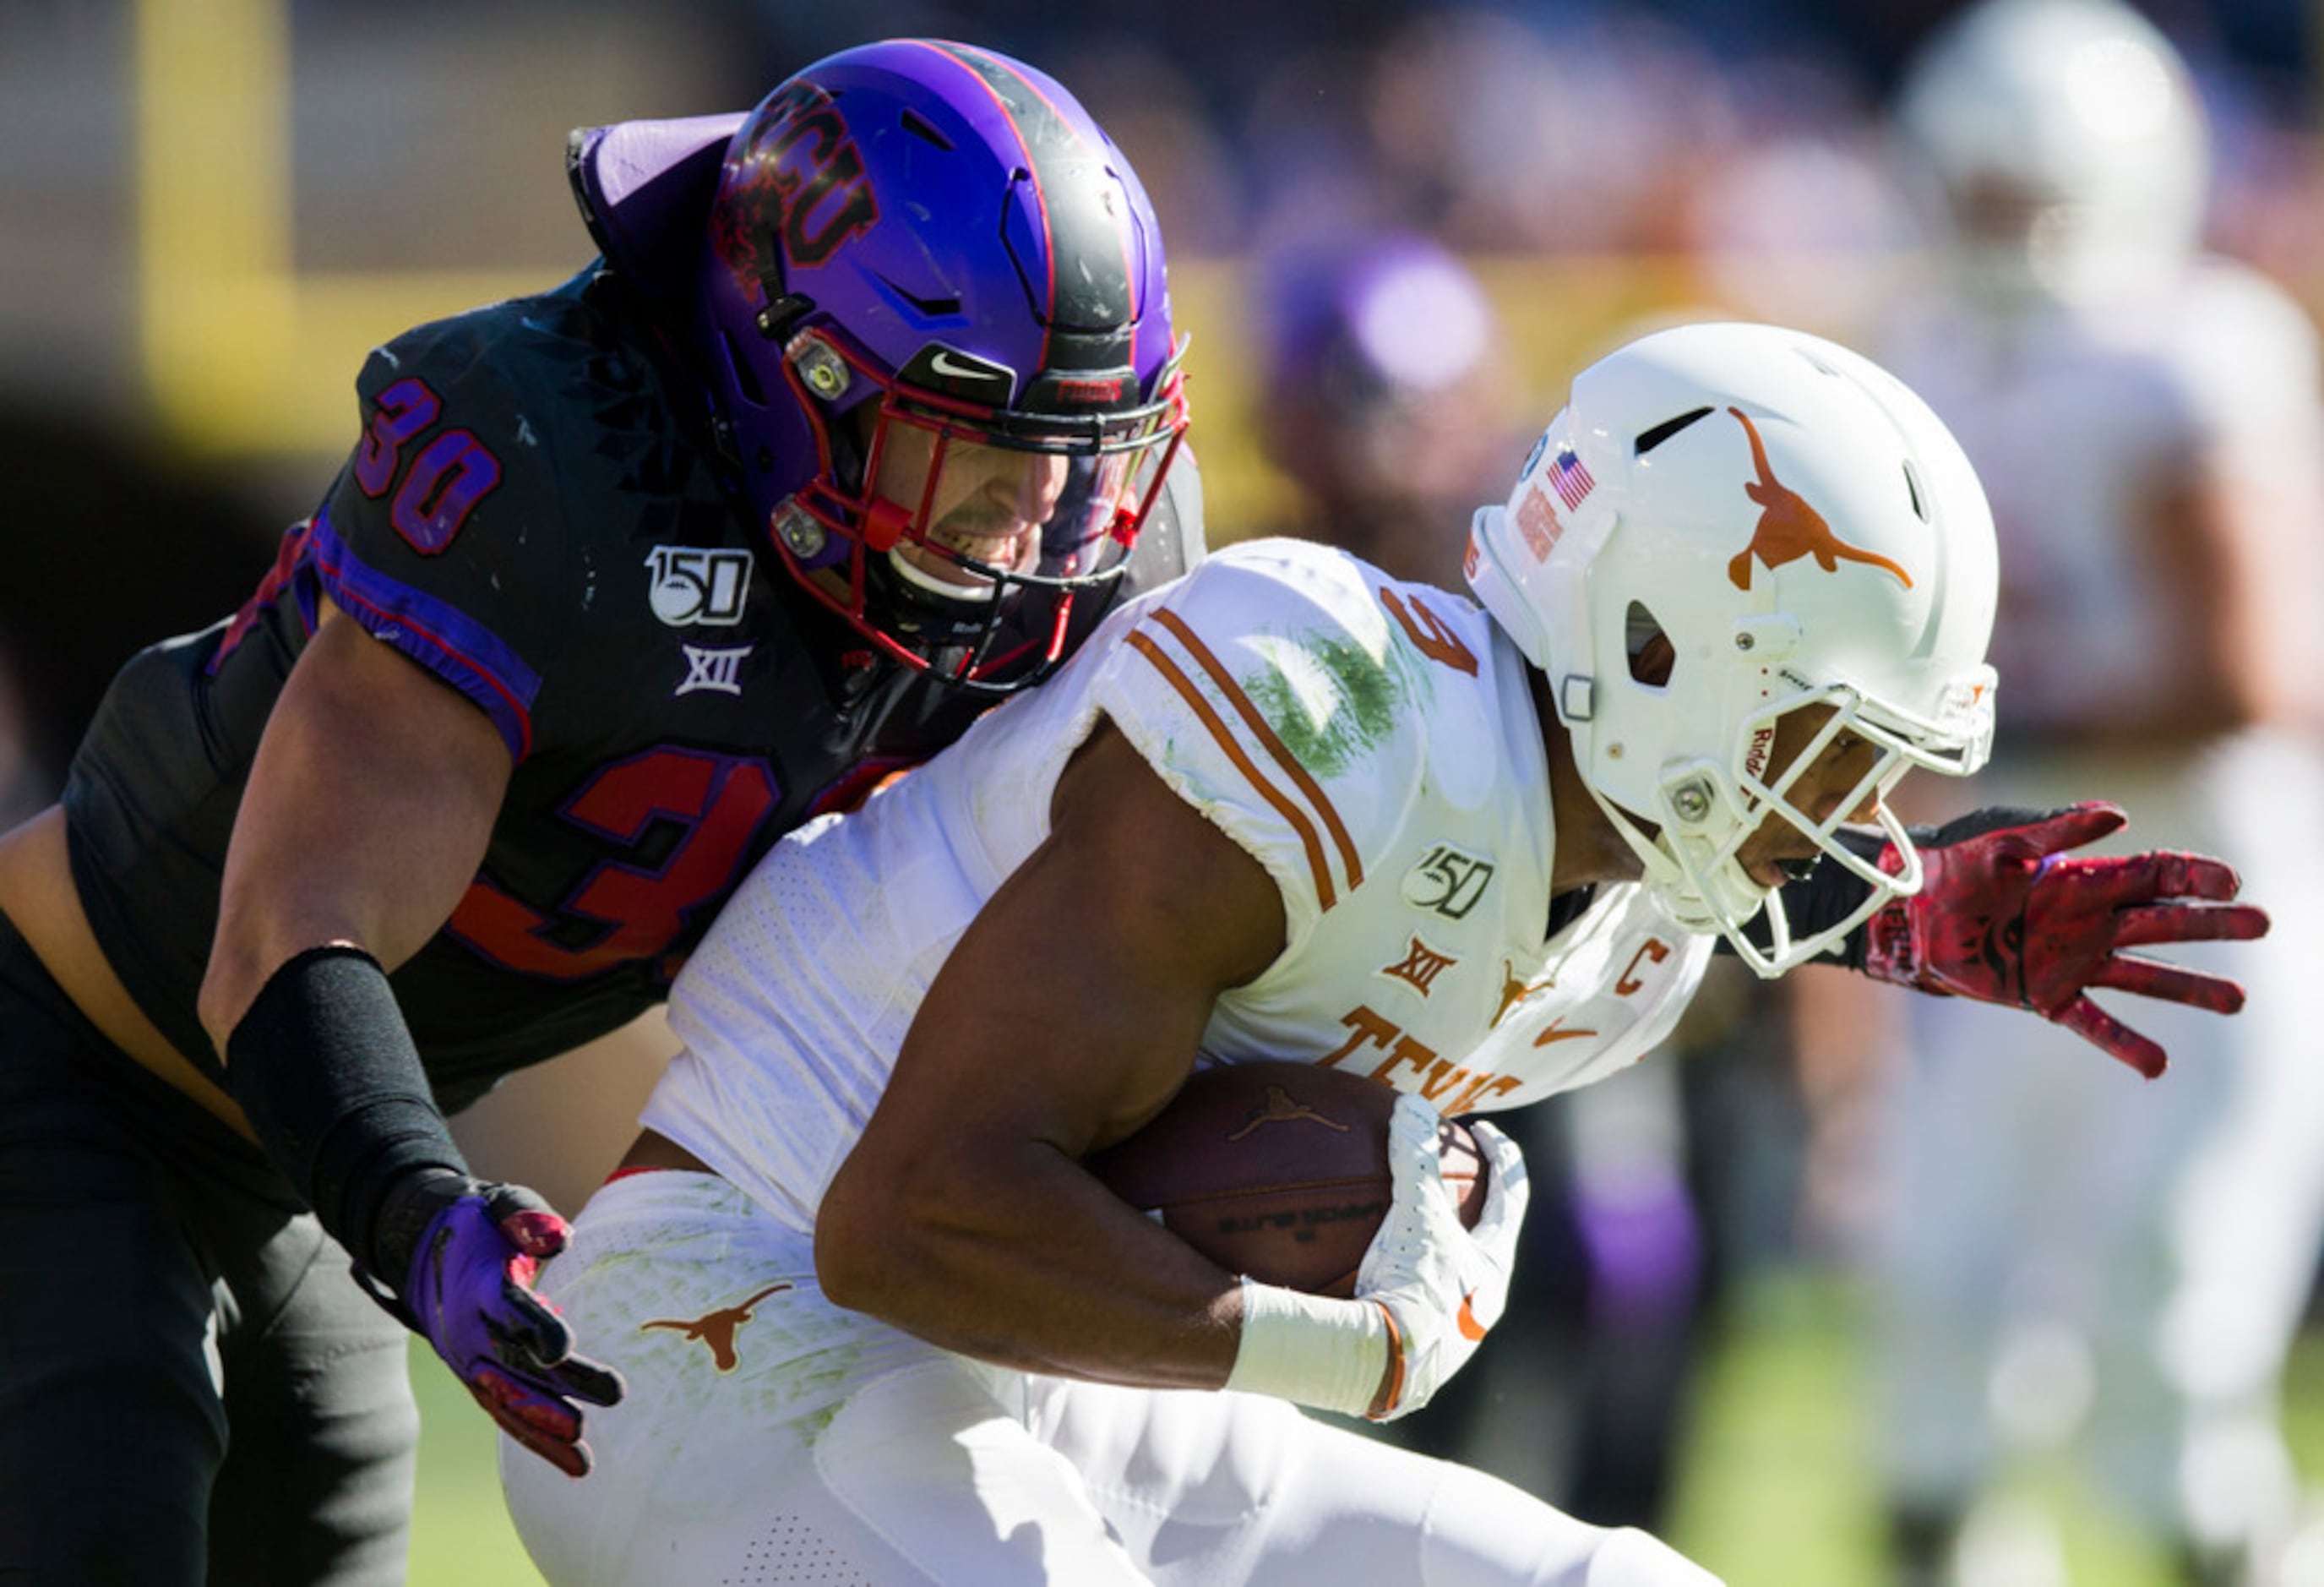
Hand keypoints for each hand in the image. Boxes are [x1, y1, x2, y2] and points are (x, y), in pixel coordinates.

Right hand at [378, 1170, 625, 1476]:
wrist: (422, 1250)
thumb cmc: (478, 1224)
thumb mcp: (500, 1204)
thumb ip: (527, 1218)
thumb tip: (560, 1238)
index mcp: (476, 1287)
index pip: (507, 1310)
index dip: (534, 1327)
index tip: (563, 1346)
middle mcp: (468, 1332)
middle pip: (515, 1365)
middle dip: (560, 1386)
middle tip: (612, 1394)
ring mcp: (468, 1362)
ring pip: (506, 1403)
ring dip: (545, 1432)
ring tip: (584, 1459)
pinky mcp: (476, 1381)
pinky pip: (505, 1415)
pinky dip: (536, 1442)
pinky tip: (573, 1464)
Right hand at [1354, 1095, 1528, 1419]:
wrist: (1382, 1368)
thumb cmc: (1412, 1289)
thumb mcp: (1417, 1216)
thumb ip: (1416, 1159)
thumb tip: (1412, 1105)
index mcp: (1491, 1269)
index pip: (1510, 1197)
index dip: (1502, 1157)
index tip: (1483, 1130)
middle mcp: (1476, 1305)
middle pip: (1480, 1240)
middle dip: (1463, 1205)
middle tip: (1440, 1172)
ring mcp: (1444, 1333)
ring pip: (1440, 1277)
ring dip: (1421, 1246)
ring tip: (1388, 1218)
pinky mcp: (1407, 1353)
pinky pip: (1397, 1302)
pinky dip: (1379, 1278)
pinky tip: (1339, 1268)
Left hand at [1861, 803, 2269, 1078]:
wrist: (1909, 910)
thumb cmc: (1955, 863)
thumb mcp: (2003, 838)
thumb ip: (2058, 828)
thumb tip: (2119, 816)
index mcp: (2084, 877)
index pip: (2154, 874)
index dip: (2193, 876)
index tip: (2230, 881)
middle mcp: (2088, 920)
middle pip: (2163, 922)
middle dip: (2212, 924)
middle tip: (2261, 923)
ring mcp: (2071, 960)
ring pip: (2143, 975)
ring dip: (2188, 987)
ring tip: (2237, 1000)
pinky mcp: (2044, 995)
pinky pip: (2093, 1023)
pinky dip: (2125, 1044)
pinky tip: (2159, 1065)